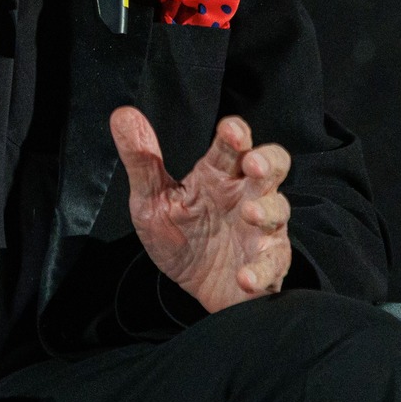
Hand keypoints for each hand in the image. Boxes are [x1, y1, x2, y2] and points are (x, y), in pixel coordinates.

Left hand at [109, 108, 291, 313]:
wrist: (194, 287)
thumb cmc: (180, 236)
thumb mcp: (150, 200)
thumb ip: (141, 161)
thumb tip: (122, 115)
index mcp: (218, 175)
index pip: (233, 146)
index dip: (236, 134)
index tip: (230, 131)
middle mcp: (245, 196)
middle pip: (273, 166)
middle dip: (268, 162)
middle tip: (252, 163)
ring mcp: (261, 229)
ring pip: (278, 210)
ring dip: (267, 210)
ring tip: (248, 213)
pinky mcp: (267, 263)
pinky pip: (272, 264)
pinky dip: (262, 269)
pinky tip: (245, 276)